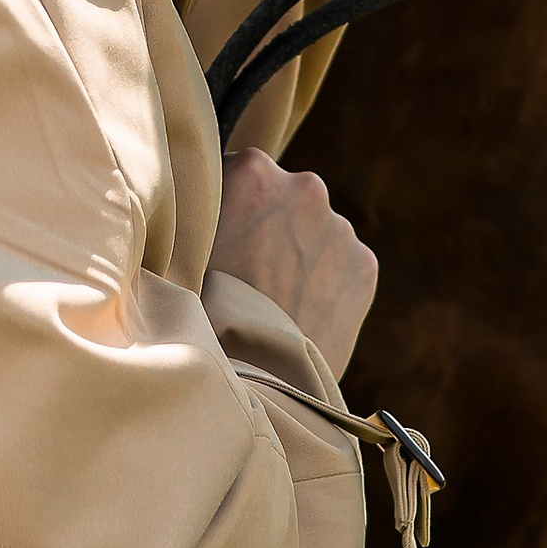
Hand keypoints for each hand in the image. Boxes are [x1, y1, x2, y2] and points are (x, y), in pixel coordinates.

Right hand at [210, 147, 377, 380]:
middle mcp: (305, 186)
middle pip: (283, 201)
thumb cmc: (199, 311)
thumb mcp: (183, 246)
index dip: (229, 210)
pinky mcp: (364, 264)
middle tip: (245, 274)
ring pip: (314, 234)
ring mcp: (340, 226)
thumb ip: (201, 213)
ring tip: (271, 301)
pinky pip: (340, 266)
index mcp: (252, 170)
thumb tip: (200, 206)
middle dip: (269, 229)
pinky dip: (324, 284)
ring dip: (298, 256)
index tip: (220, 240)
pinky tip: (298, 313)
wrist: (251, 377)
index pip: (241, 174)